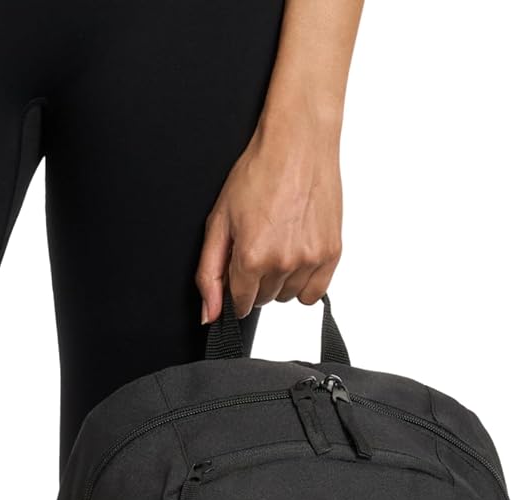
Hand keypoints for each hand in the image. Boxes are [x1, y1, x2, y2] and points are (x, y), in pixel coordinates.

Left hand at [196, 119, 341, 324]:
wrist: (298, 142)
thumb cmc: (258, 172)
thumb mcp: (219, 221)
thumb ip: (209, 274)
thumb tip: (210, 315)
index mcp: (251, 257)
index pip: (240, 303)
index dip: (236, 288)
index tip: (239, 269)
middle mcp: (282, 263)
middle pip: (264, 299)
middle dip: (257, 280)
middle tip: (260, 244)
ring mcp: (310, 259)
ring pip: (288, 296)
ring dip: (281, 280)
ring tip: (280, 243)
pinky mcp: (332, 252)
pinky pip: (315, 292)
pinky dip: (305, 281)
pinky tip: (298, 254)